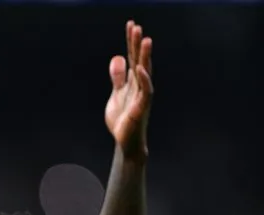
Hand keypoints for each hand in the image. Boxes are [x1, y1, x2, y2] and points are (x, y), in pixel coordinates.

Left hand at [105, 20, 153, 160]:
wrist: (125, 141)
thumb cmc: (123, 119)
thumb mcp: (117, 94)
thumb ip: (118, 77)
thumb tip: (118, 57)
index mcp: (133, 81)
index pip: (132, 57)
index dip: (131, 41)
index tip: (131, 24)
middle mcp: (140, 85)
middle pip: (139, 60)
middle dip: (137, 44)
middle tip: (136, 26)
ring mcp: (142, 95)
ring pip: (145, 71)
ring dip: (145, 56)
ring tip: (145, 40)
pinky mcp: (142, 107)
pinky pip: (146, 90)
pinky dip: (144, 79)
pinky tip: (140, 68)